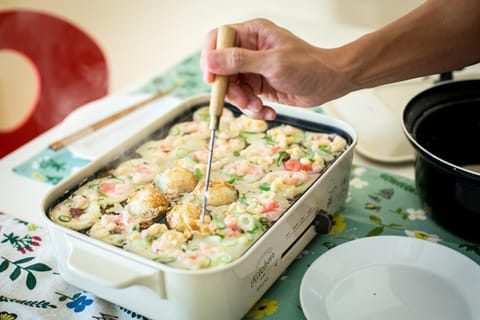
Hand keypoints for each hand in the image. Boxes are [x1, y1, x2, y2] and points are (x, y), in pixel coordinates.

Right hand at [200, 18, 351, 119]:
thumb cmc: (308, 66)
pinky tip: (269, 111)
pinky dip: (254, 109)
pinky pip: (245, 100)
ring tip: (259, 107)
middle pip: (221, 69)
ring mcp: (253, 69)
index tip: (212, 79)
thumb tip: (210, 61)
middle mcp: (249, 50)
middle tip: (243, 100)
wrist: (330, 83)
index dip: (210, 59)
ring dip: (243, 102)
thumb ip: (240, 61)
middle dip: (230, 89)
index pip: (218, 39)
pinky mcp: (259, 86)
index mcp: (252, 34)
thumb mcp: (273, 63)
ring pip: (232, 88)